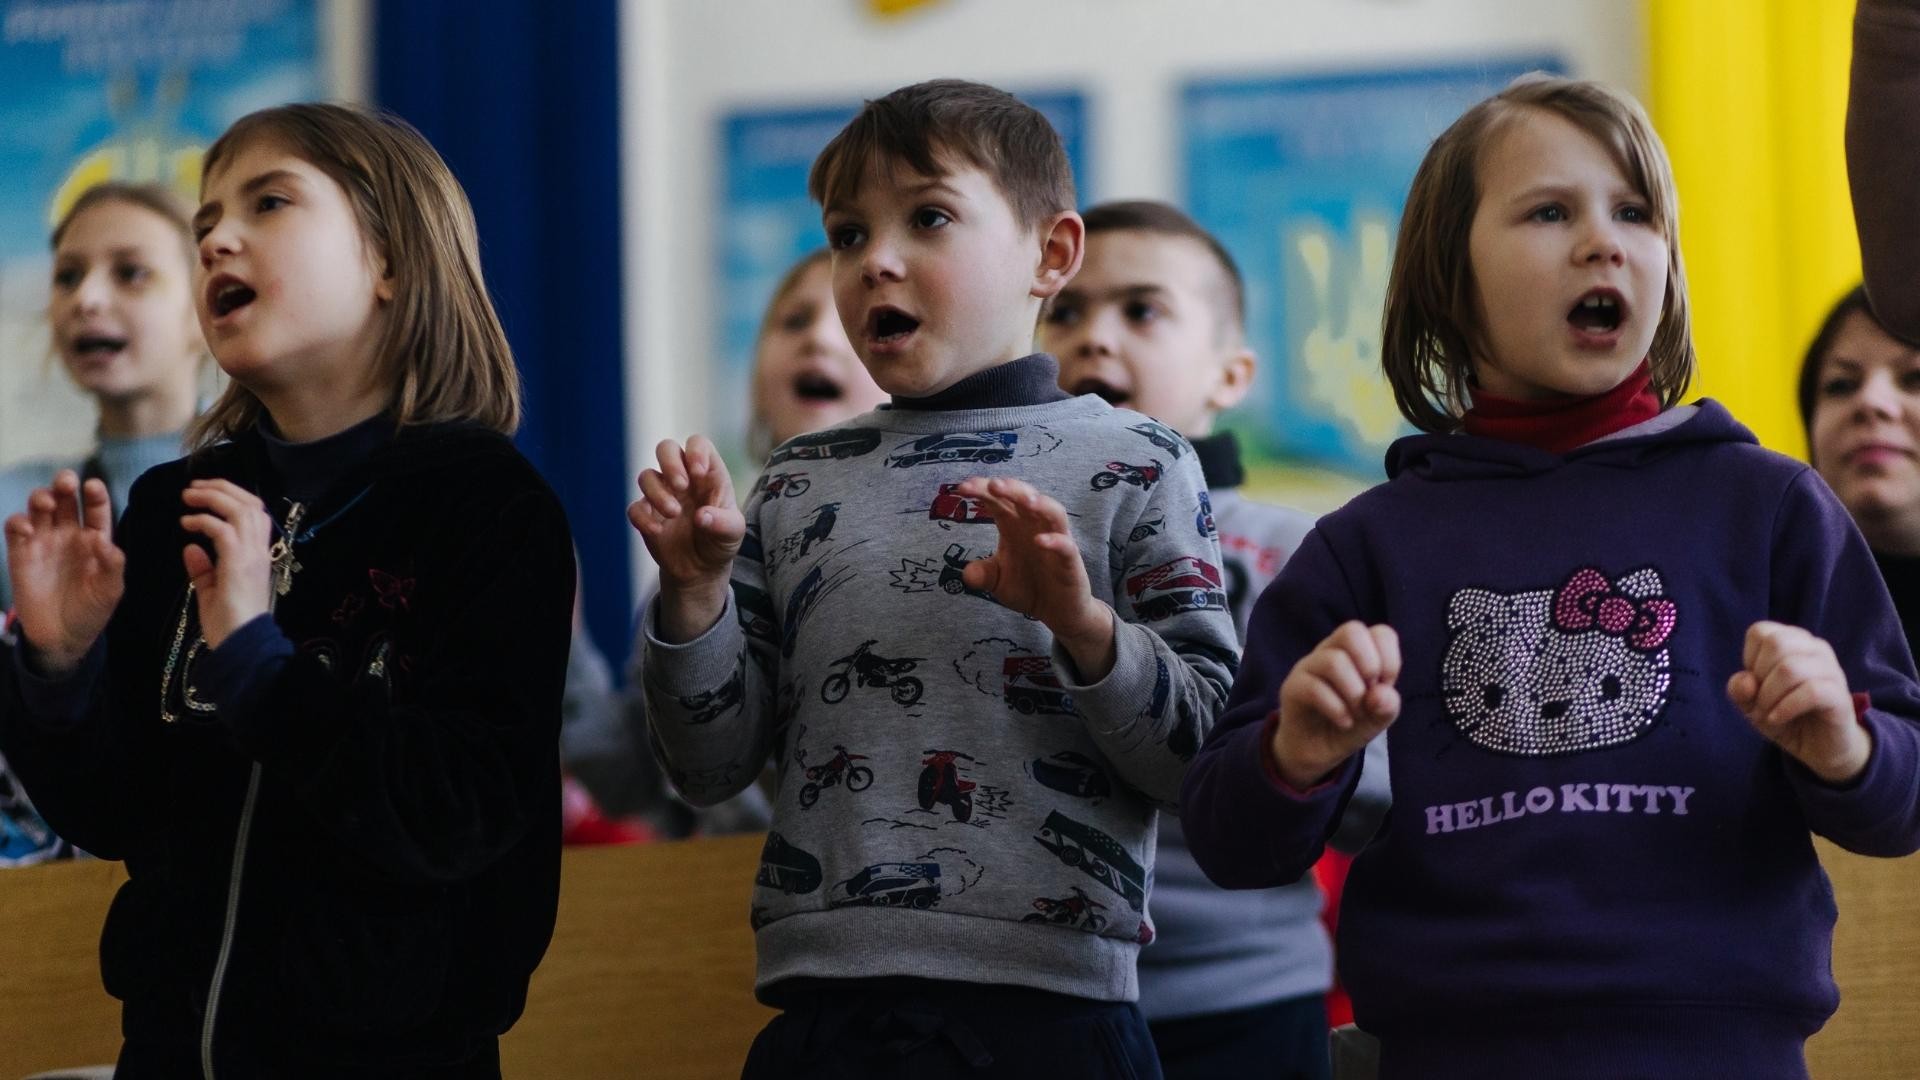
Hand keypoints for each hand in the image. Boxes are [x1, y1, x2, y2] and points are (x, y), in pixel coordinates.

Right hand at [2, 470, 123, 674]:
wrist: (62, 637)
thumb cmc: (92, 610)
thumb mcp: (110, 590)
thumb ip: (112, 565)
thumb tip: (103, 541)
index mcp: (95, 538)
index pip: (95, 509)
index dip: (95, 495)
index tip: (93, 486)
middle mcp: (69, 534)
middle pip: (65, 500)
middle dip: (64, 485)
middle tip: (66, 481)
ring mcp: (43, 541)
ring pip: (39, 508)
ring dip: (40, 498)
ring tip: (47, 503)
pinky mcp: (21, 553)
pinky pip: (16, 529)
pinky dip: (19, 522)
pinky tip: (27, 527)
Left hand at [180, 480, 274, 648]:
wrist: (240, 644)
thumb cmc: (229, 624)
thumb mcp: (213, 591)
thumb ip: (204, 569)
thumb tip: (190, 547)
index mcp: (257, 555)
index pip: (253, 513)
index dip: (232, 496)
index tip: (206, 492)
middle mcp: (259, 550)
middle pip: (249, 504)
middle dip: (222, 488)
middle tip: (194, 486)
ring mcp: (251, 555)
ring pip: (239, 510)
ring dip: (213, 498)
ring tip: (189, 496)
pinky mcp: (238, 562)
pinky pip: (223, 530)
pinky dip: (204, 521)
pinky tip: (187, 523)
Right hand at [628, 436, 743, 641]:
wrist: (701, 570)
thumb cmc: (721, 541)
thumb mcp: (733, 533)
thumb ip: (723, 523)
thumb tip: (701, 516)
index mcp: (707, 474)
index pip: (697, 444)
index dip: (695, 451)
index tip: (698, 473)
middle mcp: (682, 478)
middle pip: (665, 448)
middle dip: (670, 462)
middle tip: (681, 486)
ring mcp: (662, 495)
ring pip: (646, 476)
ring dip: (657, 493)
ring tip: (674, 514)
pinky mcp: (646, 515)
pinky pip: (634, 508)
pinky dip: (642, 517)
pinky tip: (657, 531)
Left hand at [956, 477, 1114, 678]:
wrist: (1058, 612)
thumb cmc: (1029, 587)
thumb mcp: (998, 582)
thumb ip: (983, 574)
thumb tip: (966, 573)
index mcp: (1014, 526)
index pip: (999, 501)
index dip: (983, 491)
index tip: (962, 488)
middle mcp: (1035, 527)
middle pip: (1025, 498)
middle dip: (1011, 488)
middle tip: (992, 484)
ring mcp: (1056, 541)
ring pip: (1053, 513)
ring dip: (1040, 503)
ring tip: (1024, 500)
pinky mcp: (1070, 562)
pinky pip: (1066, 546)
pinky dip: (1055, 541)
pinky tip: (1040, 540)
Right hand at [1271, 621, 1400, 789]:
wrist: (1318, 751)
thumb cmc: (1350, 723)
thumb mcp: (1378, 718)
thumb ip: (1387, 705)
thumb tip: (1380, 694)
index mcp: (1356, 651)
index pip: (1380, 633)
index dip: (1390, 660)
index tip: (1385, 687)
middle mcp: (1331, 651)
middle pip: (1352, 631)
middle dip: (1370, 665)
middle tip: (1369, 693)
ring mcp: (1309, 667)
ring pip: (1333, 661)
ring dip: (1353, 692)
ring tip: (1356, 712)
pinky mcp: (1292, 687)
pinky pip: (1314, 688)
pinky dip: (1337, 709)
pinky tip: (1344, 722)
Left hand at [1727, 621, 1869, 784]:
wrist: (1820, 747)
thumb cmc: (1785, 716)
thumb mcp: (1752, 704)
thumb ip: (1740, 690)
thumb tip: (1745, 681)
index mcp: (1795, 641)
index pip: (1760, 632)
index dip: (1749, 659)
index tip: (1756, 682)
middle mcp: (1816, 649)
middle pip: (1775, 644)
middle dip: (1759, 677)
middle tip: (1760, 702)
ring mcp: (1832, 670)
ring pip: (1790, 668)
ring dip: (1769, 696)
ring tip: (1767, 714)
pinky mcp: (1840, 696)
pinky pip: (1811, 692)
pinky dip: (1785, 708)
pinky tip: (1777, 719)